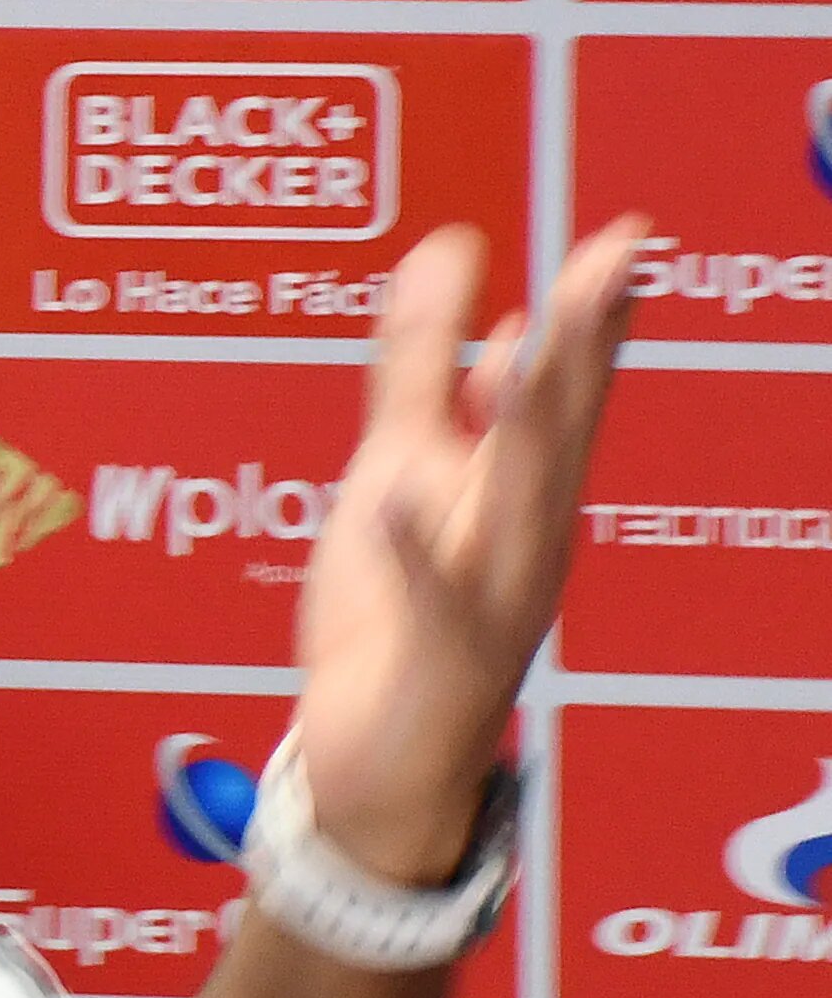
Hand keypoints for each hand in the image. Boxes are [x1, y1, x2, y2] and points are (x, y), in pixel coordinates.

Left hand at [291, 215, 651, 882]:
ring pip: (515, 509)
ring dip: (523, 433)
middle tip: (609, 262)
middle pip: (556, 433)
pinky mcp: (436, 661)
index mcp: (512, 490)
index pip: (562, 389)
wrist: (376, 761)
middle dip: (583, 347)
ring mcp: (489, 602)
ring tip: (526, 350)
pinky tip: (391, 506)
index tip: (620, 236)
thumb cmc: (393, 610)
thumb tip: (454, 257)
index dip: (590, 313)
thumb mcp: (396, 464)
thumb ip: (421, 367)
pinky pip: (430, 606)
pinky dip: (414, 557)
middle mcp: (519, 540)